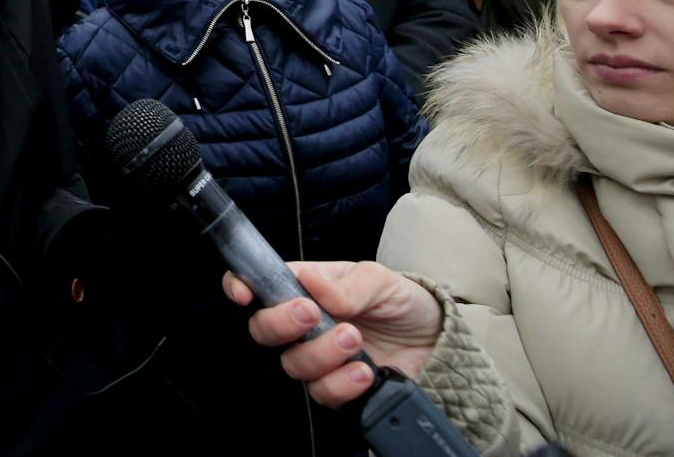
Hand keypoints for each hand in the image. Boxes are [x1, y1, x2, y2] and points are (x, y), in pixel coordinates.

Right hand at [224, 260, 442, 407]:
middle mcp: (302, 325)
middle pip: (263, 330)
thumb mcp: (379, 280)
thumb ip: (347, 284)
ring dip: (321, 353)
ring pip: (292, 365)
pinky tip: (365, 371)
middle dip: (281, 323)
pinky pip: (322, 393)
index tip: (244, 294)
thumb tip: (310, 283)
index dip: (238, 286)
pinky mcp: (336, 388)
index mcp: (303, 288)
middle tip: (312, 313)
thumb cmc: (399, 301)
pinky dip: (342, 383)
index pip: (256, 284)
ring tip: (355, 338)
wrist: (434, 341)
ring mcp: (317, 358)